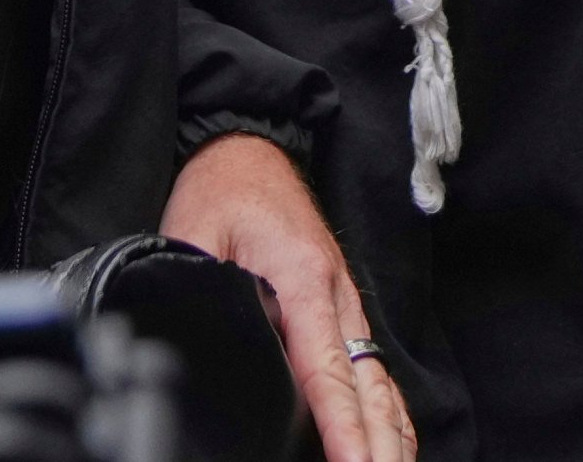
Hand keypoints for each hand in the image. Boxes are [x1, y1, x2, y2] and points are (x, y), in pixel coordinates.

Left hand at [163, 130, 414, 461]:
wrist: (251, 151)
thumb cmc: (222, 191)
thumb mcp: (194, 237)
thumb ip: (201, 294)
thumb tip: (193, 349)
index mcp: (302, 277)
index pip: (327, 370)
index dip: (341, 427)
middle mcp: (336, 294)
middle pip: (369, 386)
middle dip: (376, 443)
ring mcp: (345, 302)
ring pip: (380, 382)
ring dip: (389, 434)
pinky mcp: (342, 308)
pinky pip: (372, 370)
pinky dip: (386, 412)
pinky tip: (387, 443)